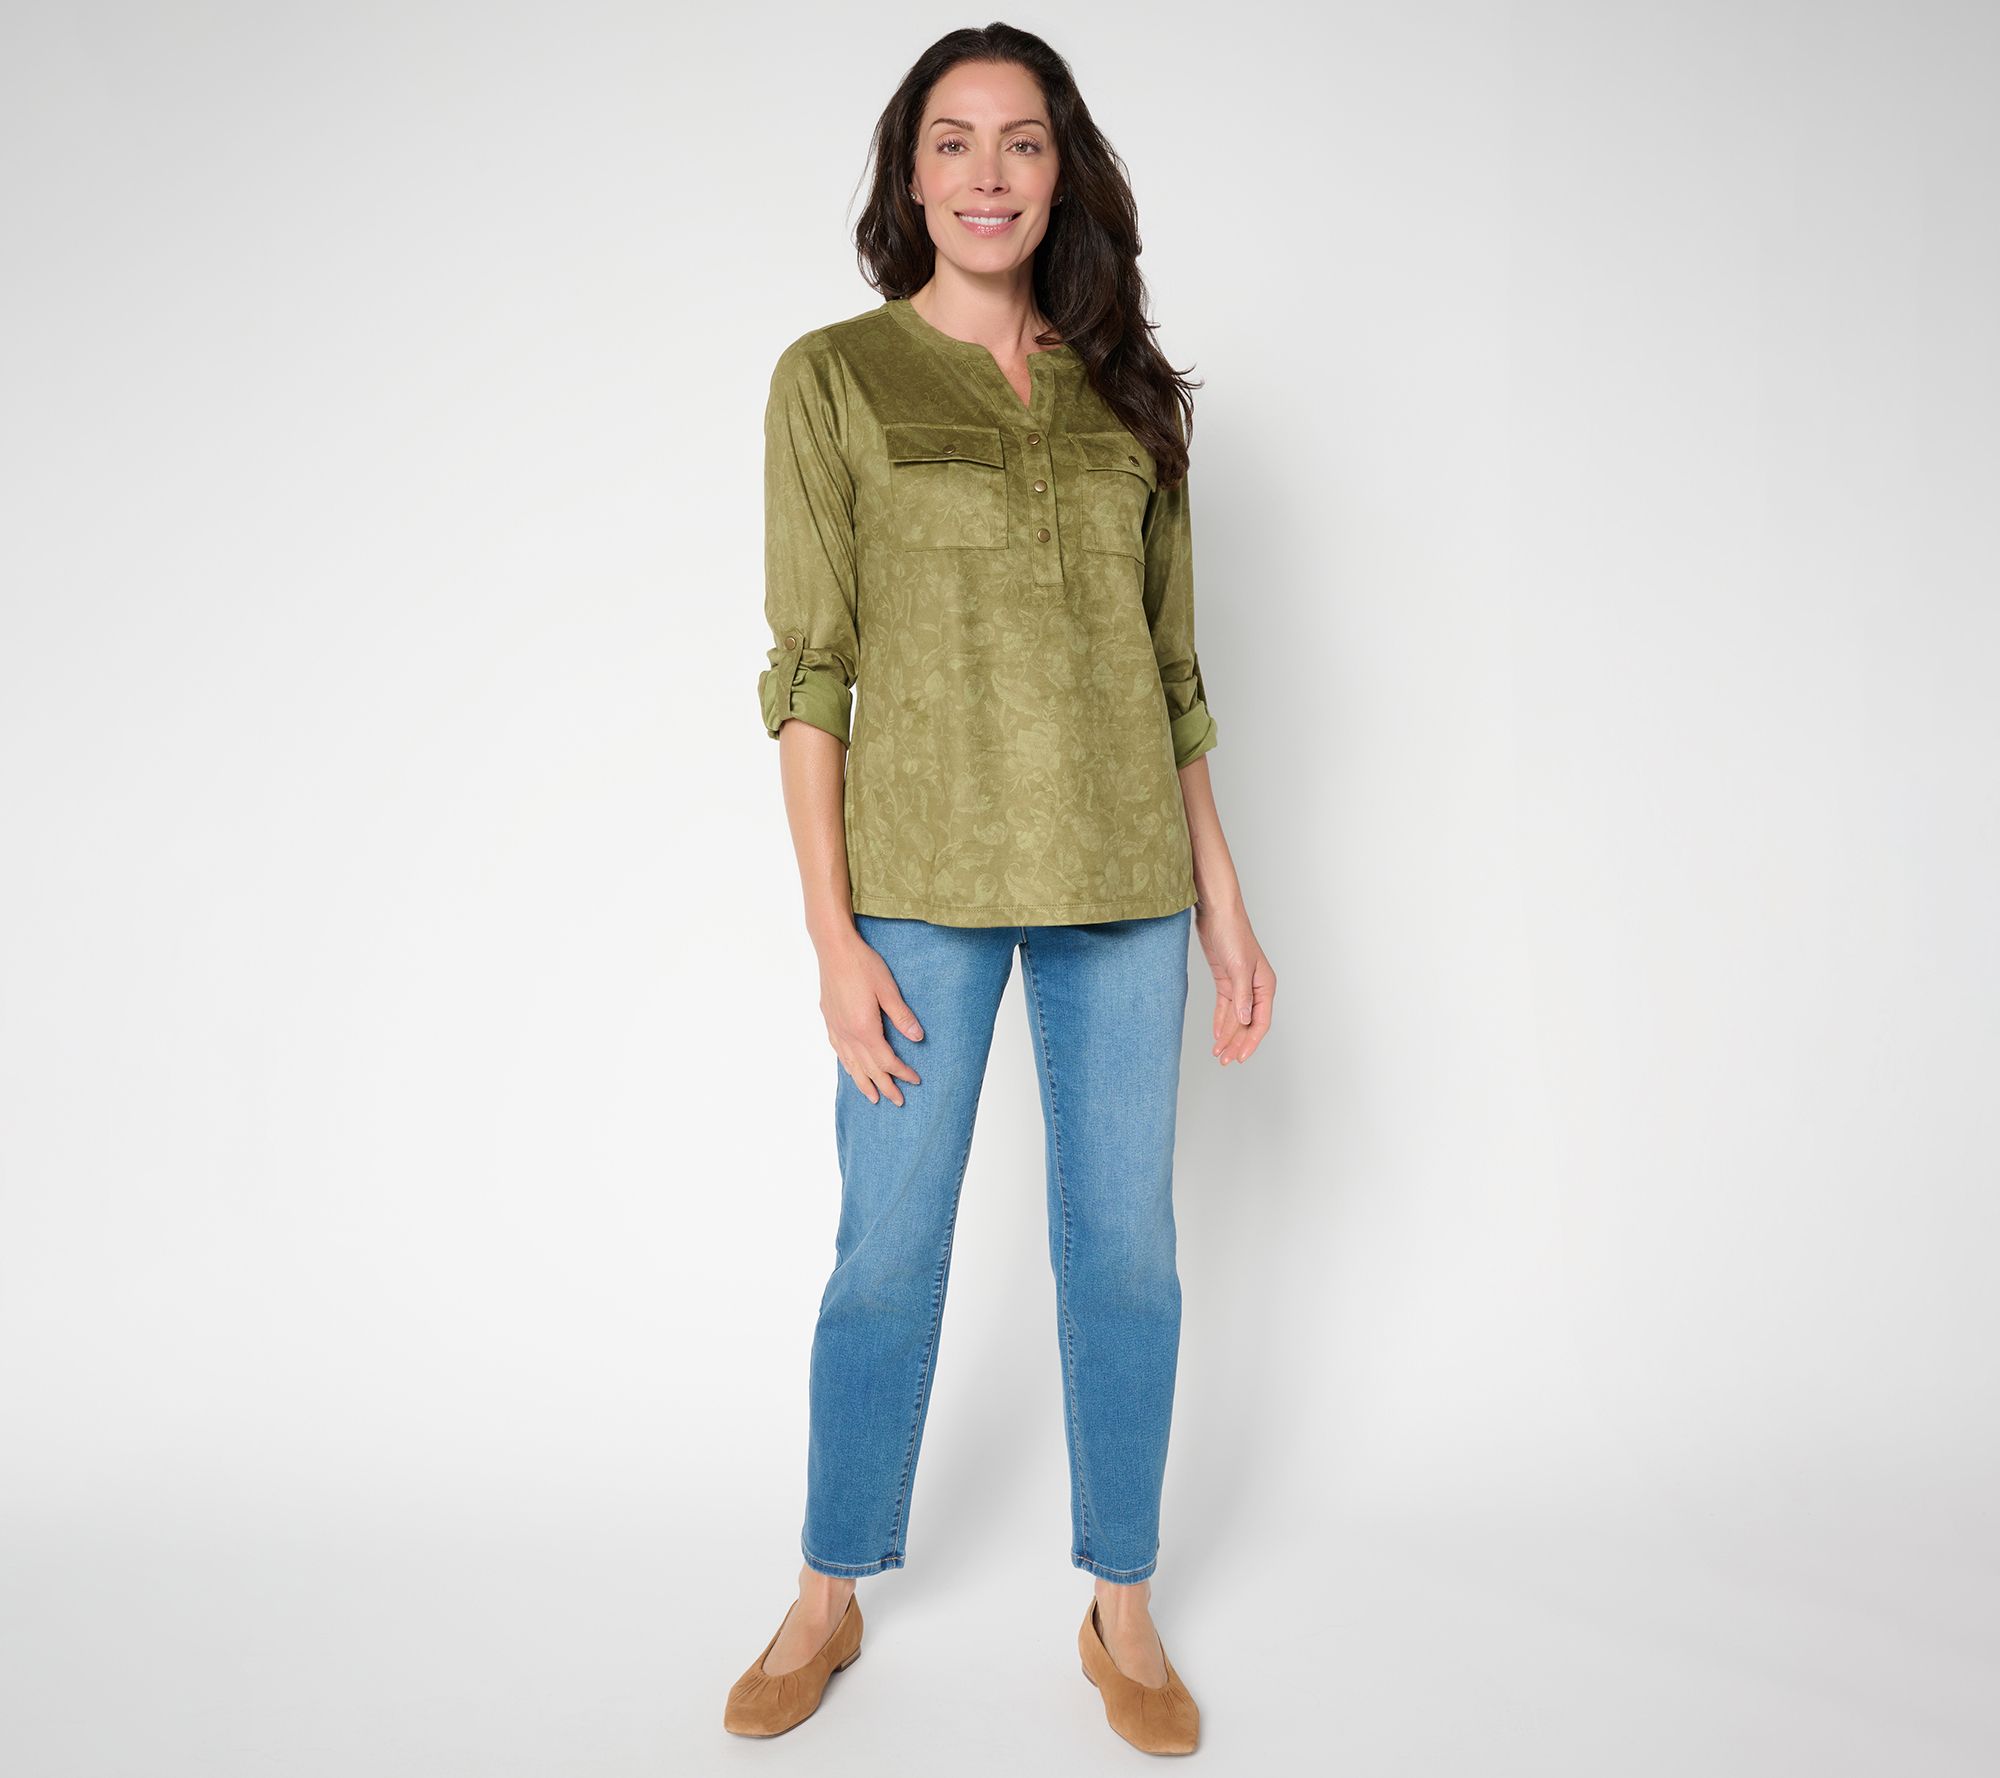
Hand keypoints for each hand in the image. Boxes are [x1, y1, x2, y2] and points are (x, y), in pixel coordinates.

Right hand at [819, 928, 923, 1104]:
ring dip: (863, 1082)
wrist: (834, 949)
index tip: (915, 1080)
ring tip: (872, 1096)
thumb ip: (902, 1016)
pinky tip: (850, 1068)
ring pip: (850, 1064)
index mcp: (864, 1029)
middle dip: (884, 1086)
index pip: (886, 1060)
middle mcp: (848, 1034)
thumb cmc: (862, 965)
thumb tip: (918, 1038)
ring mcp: (836, 1028)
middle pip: (868, 1068)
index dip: (901, 1073)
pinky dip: (847, 1065)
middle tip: (897, 1101)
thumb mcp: (888, 989)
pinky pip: (838, 1051)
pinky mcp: (829, 1020)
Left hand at [1196, 903, 1273, 1064]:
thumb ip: (1242, 995)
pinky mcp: (1226, 980)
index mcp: (1265, 985)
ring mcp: (1240, 985)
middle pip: (1248, 1023)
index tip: (1240, 1057)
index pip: (1261, 1021)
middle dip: (1237, 1043)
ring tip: (1219, 1053)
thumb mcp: (1238, 967)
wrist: (1217, 913)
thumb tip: (1245, 1019)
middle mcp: (1255, 988)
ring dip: (1228, 1036)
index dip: (1251, 1042)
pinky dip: (1221, 1022)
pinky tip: (1217, 1035)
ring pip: (1236, 1018)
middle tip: (1225, 1061)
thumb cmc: (1233, 933)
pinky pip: (1225, 1007)